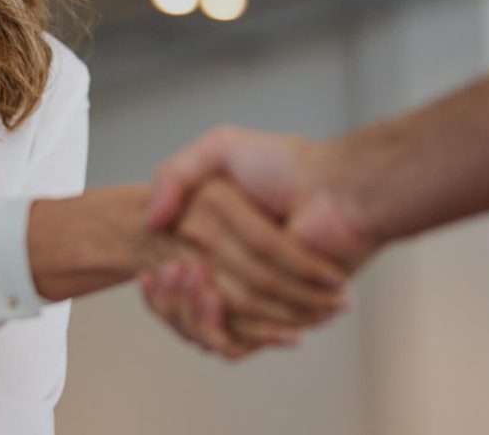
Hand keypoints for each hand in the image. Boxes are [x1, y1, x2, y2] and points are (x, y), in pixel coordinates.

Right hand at [140, 127, 378, 357]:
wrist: (337, 192)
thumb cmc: (286, 166)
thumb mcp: (220, 148)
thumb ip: (175, 174)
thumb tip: (151, 221)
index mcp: (216, 242)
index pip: (171, 281)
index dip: (158, 287)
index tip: (152, 272)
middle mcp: (233, 272)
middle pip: (185, 309)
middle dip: (173, 299)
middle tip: (170, 271)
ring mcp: (256, 296)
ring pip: (206, 328)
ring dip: (191, 312)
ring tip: (196, 280)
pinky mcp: (278, 316)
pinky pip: (238, 341)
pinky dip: (219, 328)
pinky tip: (211, 297)